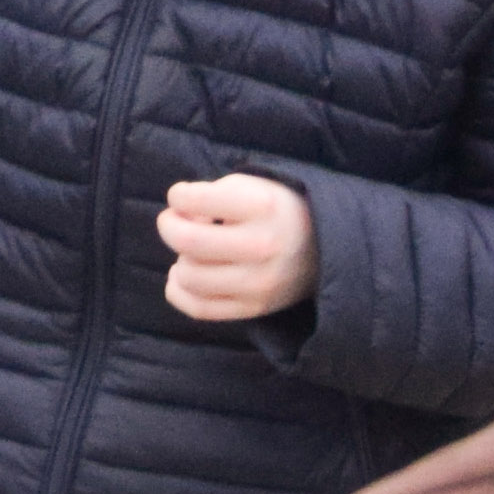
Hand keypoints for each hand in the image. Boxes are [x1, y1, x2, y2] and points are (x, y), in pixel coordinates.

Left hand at [157, 174, 320, 323]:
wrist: (324, 246)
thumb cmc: (276, 209)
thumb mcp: (252, 184)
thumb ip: (211, 194)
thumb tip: (179, 219)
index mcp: (262, 206)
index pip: (195, 200)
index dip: (177, 196)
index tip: (182, 197)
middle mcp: (262, 246)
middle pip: (187, 241)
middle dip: (169, 226)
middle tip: (176, 221)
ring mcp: (259, 283)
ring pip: (189, 277)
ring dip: (180, 259)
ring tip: (192, 250)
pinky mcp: (253, 308)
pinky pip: (199, 308)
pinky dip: (178, 290)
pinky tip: (183, 274)